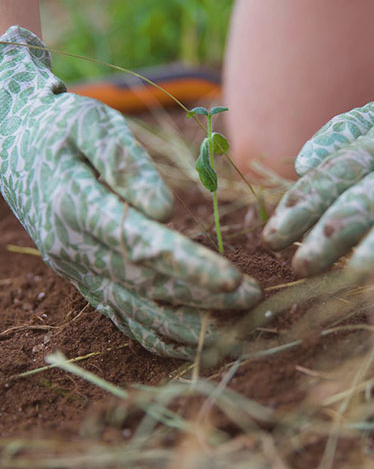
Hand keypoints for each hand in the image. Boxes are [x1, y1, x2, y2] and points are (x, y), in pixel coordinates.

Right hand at [0, 26, 260, 359]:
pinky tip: (194, 344)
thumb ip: (123, 161)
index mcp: (78, 205)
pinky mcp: (86, 280)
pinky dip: (160, 336)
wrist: (15, 149)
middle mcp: (77, 248)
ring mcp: (80, 270)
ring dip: (190, 328)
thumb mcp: (89, 124)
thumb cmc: (61, 129)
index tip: (232, 279)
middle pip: (148, 284)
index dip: (188, 266)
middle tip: (254, 301)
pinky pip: (124, 317)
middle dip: (204, 298)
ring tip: (237, 335)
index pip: (141, 245)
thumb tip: (163, 209)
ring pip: (138, 311)